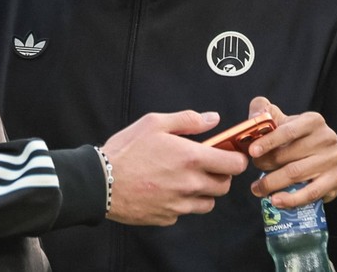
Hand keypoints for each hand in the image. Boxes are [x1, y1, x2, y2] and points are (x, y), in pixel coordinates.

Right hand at [100, 111, 248, 225]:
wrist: (99, 182)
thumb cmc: (126, 150)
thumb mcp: (154, 123)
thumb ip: (188, 120)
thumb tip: (213, 118)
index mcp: (191, 158)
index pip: (234, 165)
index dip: (237, 159)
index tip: (230, 154)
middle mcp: (190, 184)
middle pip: (224, 186)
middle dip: (221, 175)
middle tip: (207, 165)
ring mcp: (179, 204)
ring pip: (208, 203)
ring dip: (204, 192)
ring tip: (187, 179)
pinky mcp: (167, 217)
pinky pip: (185, 212)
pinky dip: (182, 203)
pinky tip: (167, 190)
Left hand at [246, 96, 336, 207]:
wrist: (324, 155)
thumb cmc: (297, 137)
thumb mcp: (283, 120)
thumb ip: (264, 111)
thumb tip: (254, 115)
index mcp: (312, 121)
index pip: (288, 131)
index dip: (268, 141)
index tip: (252, 152)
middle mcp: (326, 138)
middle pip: (289, 155)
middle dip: (265, 164)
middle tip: (254, 170)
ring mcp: (333, 159)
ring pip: (296, 174)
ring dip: (272, 184)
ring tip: (257, 189)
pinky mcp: (336, 178)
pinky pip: (311, 193)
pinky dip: (291, 199)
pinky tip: (275, 201)